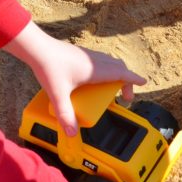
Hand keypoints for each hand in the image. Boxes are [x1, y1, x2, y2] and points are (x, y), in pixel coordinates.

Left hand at [5, 21, 145, 136]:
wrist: (38, 48)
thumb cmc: (49, 68)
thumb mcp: (58, 94)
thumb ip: (65, 114)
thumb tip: (73, 133)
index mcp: (96, 69)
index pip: (121, 73)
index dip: (133, 79)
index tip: (144, 83)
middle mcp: (95, 60)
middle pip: (118, 68)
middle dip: (126, 80)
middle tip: (125, 96)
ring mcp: (88, 55)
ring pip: (110, 62)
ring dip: (116, 73)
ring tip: (112, 87)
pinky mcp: (80, 53)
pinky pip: (101, 60)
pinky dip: (106, 67)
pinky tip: (95, 76)